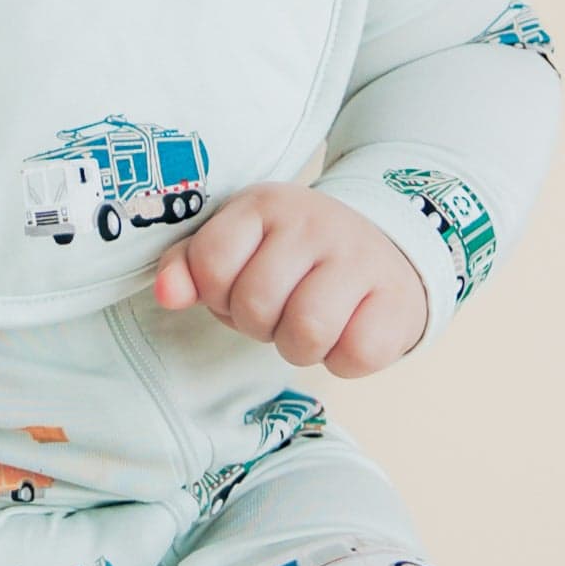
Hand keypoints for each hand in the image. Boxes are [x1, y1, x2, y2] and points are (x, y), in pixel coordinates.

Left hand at [149, 183, 428, 377]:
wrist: (386, 249)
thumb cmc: (294, 259)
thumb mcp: (237, 247)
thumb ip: (190, 267)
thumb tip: (167, 295)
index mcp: (264, 205)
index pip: (211, 263)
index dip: (217, 294)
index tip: (240, 287)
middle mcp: (314, 222)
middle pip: (255, 304)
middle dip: (259, 324)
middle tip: (281, 309)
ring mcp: (360, 258)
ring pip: (305, 332)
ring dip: (299, 346)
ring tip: (309, 323)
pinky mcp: (397, 299)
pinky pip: (353, 355)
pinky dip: (342, 359)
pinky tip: (347, 331)